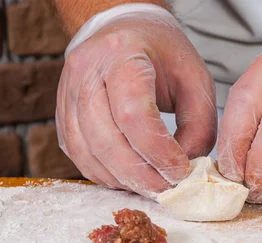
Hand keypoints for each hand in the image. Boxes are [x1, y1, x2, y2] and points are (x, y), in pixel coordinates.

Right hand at [56, 6, 216, 197]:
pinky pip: (80, 158)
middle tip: (168, 190)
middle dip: (140, 175)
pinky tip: (130, 177)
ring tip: (153, 186)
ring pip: (88, 154)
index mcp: (121, 54)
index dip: (157, 151)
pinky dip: (106, 176)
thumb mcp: (195, 80)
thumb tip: (185, 169)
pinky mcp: (62, 119)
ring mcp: (67, 96)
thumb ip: (198, 125)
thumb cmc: (161, 55)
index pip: (132, 114)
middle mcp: (85, 73)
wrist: (122, 34)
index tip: (180, 171)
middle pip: (105, 140)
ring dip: (123, 180)